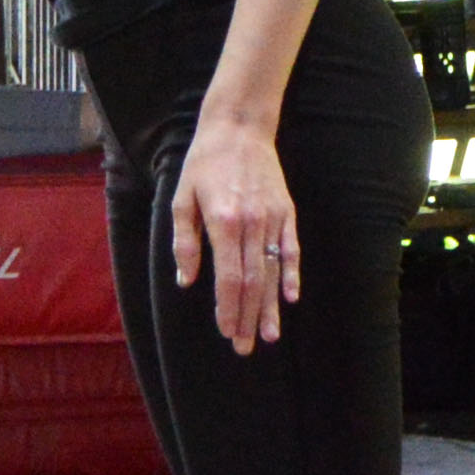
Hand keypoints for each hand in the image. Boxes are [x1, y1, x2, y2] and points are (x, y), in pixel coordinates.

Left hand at [167, 115, 299, 353]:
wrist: (239, 127)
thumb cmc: (204, 163)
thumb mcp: (182, 199)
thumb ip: (185, 242)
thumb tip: (186, 281)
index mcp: (223, 222)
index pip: (229, 278)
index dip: (229, 308)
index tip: (227, 331)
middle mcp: (251, 223)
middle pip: (253, 281)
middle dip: (248, 317)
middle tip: (245, 346)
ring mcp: (272, 218)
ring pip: (273, 271)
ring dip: (270, 306)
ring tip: (269, 335)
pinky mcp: (286, 211)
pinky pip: (291, 249)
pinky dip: (292, 275)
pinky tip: (291, 298)